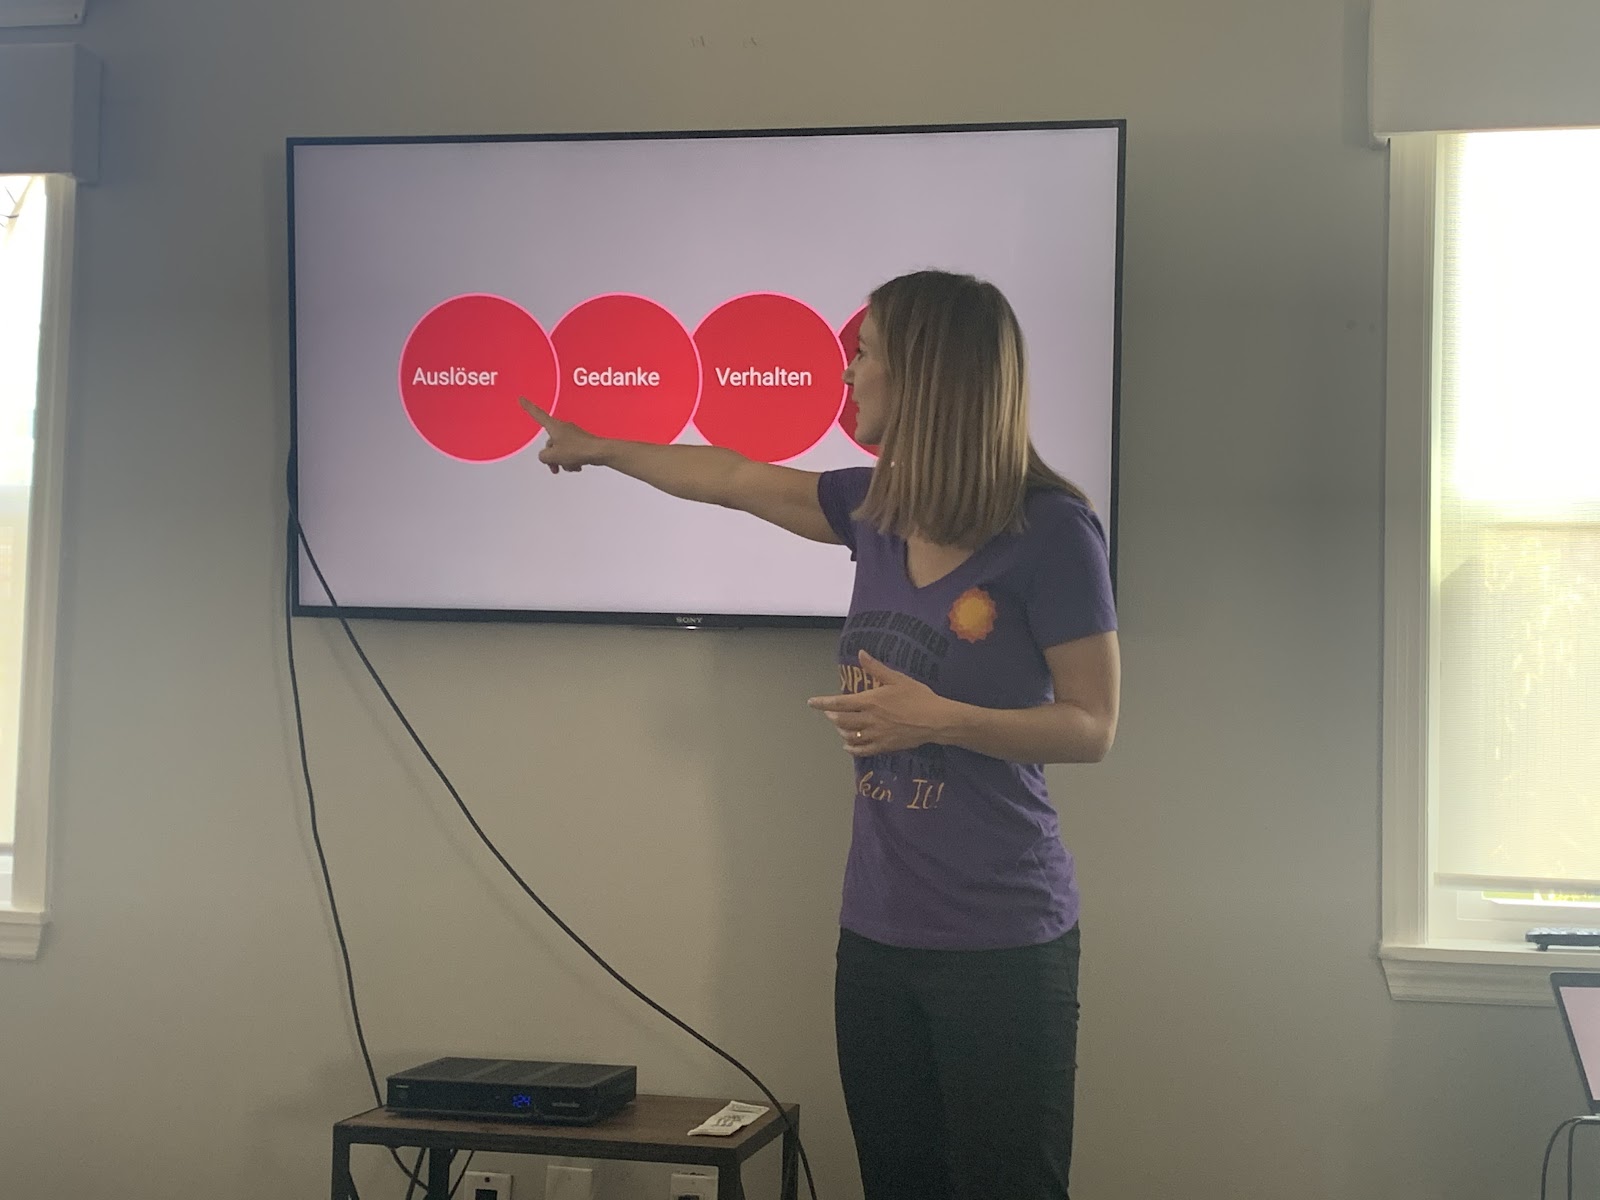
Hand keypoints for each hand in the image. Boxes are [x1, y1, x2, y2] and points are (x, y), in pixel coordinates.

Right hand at [519, 398, 609, 473]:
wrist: (599, 452)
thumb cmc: (579, 450)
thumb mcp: (553, 456)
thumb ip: (542, 456)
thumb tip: (546, 456)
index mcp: (554, 426)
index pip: (537, 414)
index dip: (528, 406)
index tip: (521, 398)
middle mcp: (563, 428)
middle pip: (549, 443)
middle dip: (552, 457)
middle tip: (556, 467)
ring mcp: (572, 434)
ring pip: (560, 450)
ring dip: (563, 461)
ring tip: (571, 466)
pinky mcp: (580, 441)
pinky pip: (570, 452)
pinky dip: (571, 460)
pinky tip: (578, 466)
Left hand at [808, 650, 955, 756]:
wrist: (935, 720)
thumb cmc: (918, 696)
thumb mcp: (897, 678)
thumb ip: (876, 668)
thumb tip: (860, 653)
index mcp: (870, 701)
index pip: (839, 703)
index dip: (823, 703)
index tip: (812, 703)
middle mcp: (869, 719)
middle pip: (841, 721)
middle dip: (832, 717)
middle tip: (829, 713)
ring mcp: (876, 735)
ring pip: (850, 736)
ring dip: (841, 731)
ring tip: (839, 727)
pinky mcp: (884, 746)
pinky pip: (862, 750)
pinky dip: (852, 748)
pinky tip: (848, 746)